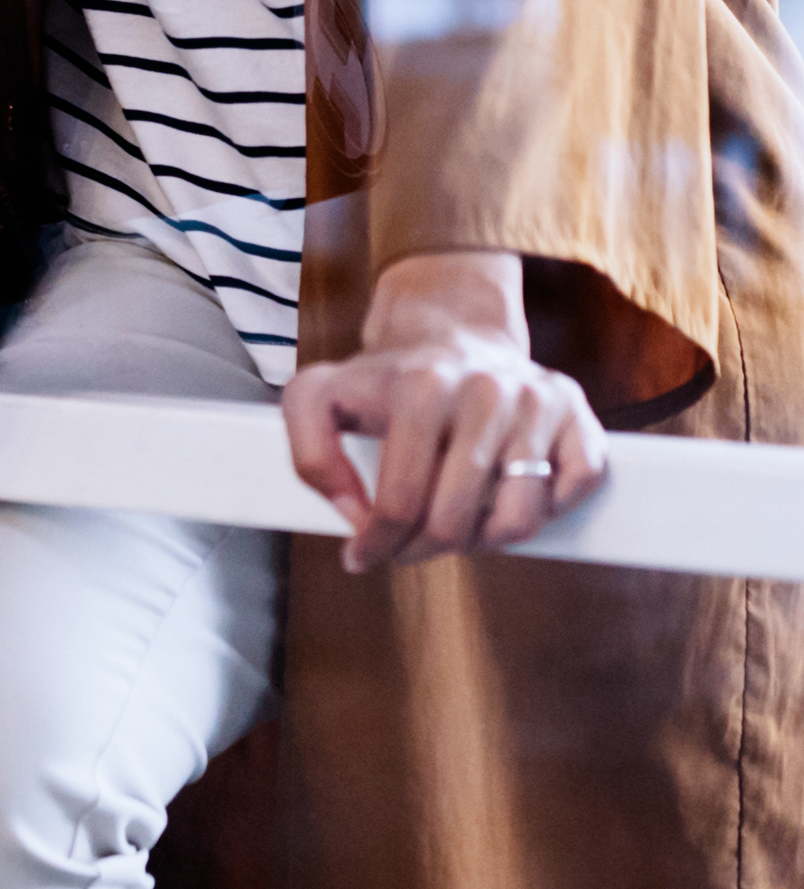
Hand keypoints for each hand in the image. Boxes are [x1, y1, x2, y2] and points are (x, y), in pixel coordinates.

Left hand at [282, 252, 605, 573]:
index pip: (401, 503)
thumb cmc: (385, 381)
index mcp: (422, 388)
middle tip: (413, 541)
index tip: (364, 555)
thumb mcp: (318, 398)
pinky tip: (510, 494)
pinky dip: (548, 508)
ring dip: (487, 539)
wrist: (452, 334)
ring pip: (521, 518)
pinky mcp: (575, 411)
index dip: (378, 544)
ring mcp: (536, 399)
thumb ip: (311, 457)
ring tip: (461, 519)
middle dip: (427, 547)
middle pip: (457, 522)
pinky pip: (576, 487)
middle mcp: (485, 390)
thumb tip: (355, 520)